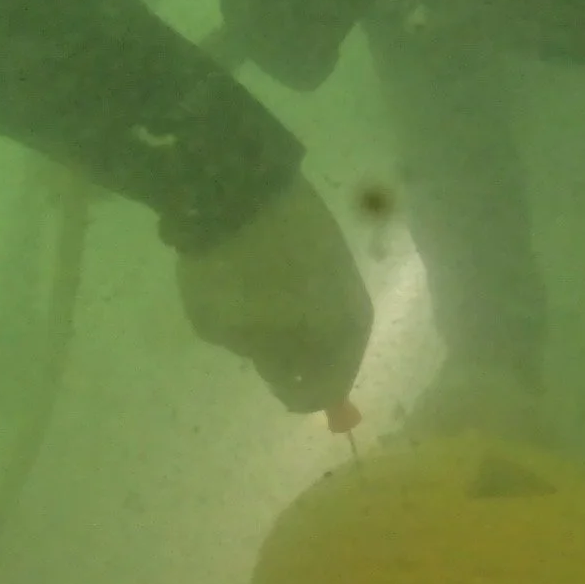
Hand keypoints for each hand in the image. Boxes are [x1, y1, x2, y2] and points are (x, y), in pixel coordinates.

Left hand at [175, 176, 371, 411]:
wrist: (236, 189)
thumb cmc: (231, 274)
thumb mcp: (231, 332)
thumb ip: (264, 359)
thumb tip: (283, 368)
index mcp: (338, 339)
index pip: (326, 390)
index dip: (297, 394)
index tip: (271, 384)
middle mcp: (353, 309)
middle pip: (335, 354)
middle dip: (306, 361)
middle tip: (268, 353)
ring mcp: (345, 272)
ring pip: (329, 319)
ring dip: (305, 328)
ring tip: (268, 318)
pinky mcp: (331, 241)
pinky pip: (320, 287)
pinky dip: (302, 296)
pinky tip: (275, 286)